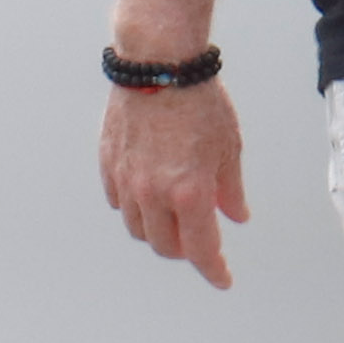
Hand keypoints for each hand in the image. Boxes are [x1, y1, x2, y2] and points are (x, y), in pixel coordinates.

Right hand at [100, 77, 250, 288]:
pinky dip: (135, 208)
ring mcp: (126, 180)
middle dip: (185, 251)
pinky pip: (119, 202)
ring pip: (138, 228)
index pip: (201, 250)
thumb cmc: (201, 102)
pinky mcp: (108, 164)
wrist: (159, 63)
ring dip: (158, 232)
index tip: (223, 279)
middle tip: (201, 241)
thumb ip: (230, 190)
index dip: (213, 270)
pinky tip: (150, 195)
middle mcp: (153, 194)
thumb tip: (235, 217)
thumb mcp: (229, 148)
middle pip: (165, 247)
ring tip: (176, 218)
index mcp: (189, 193)